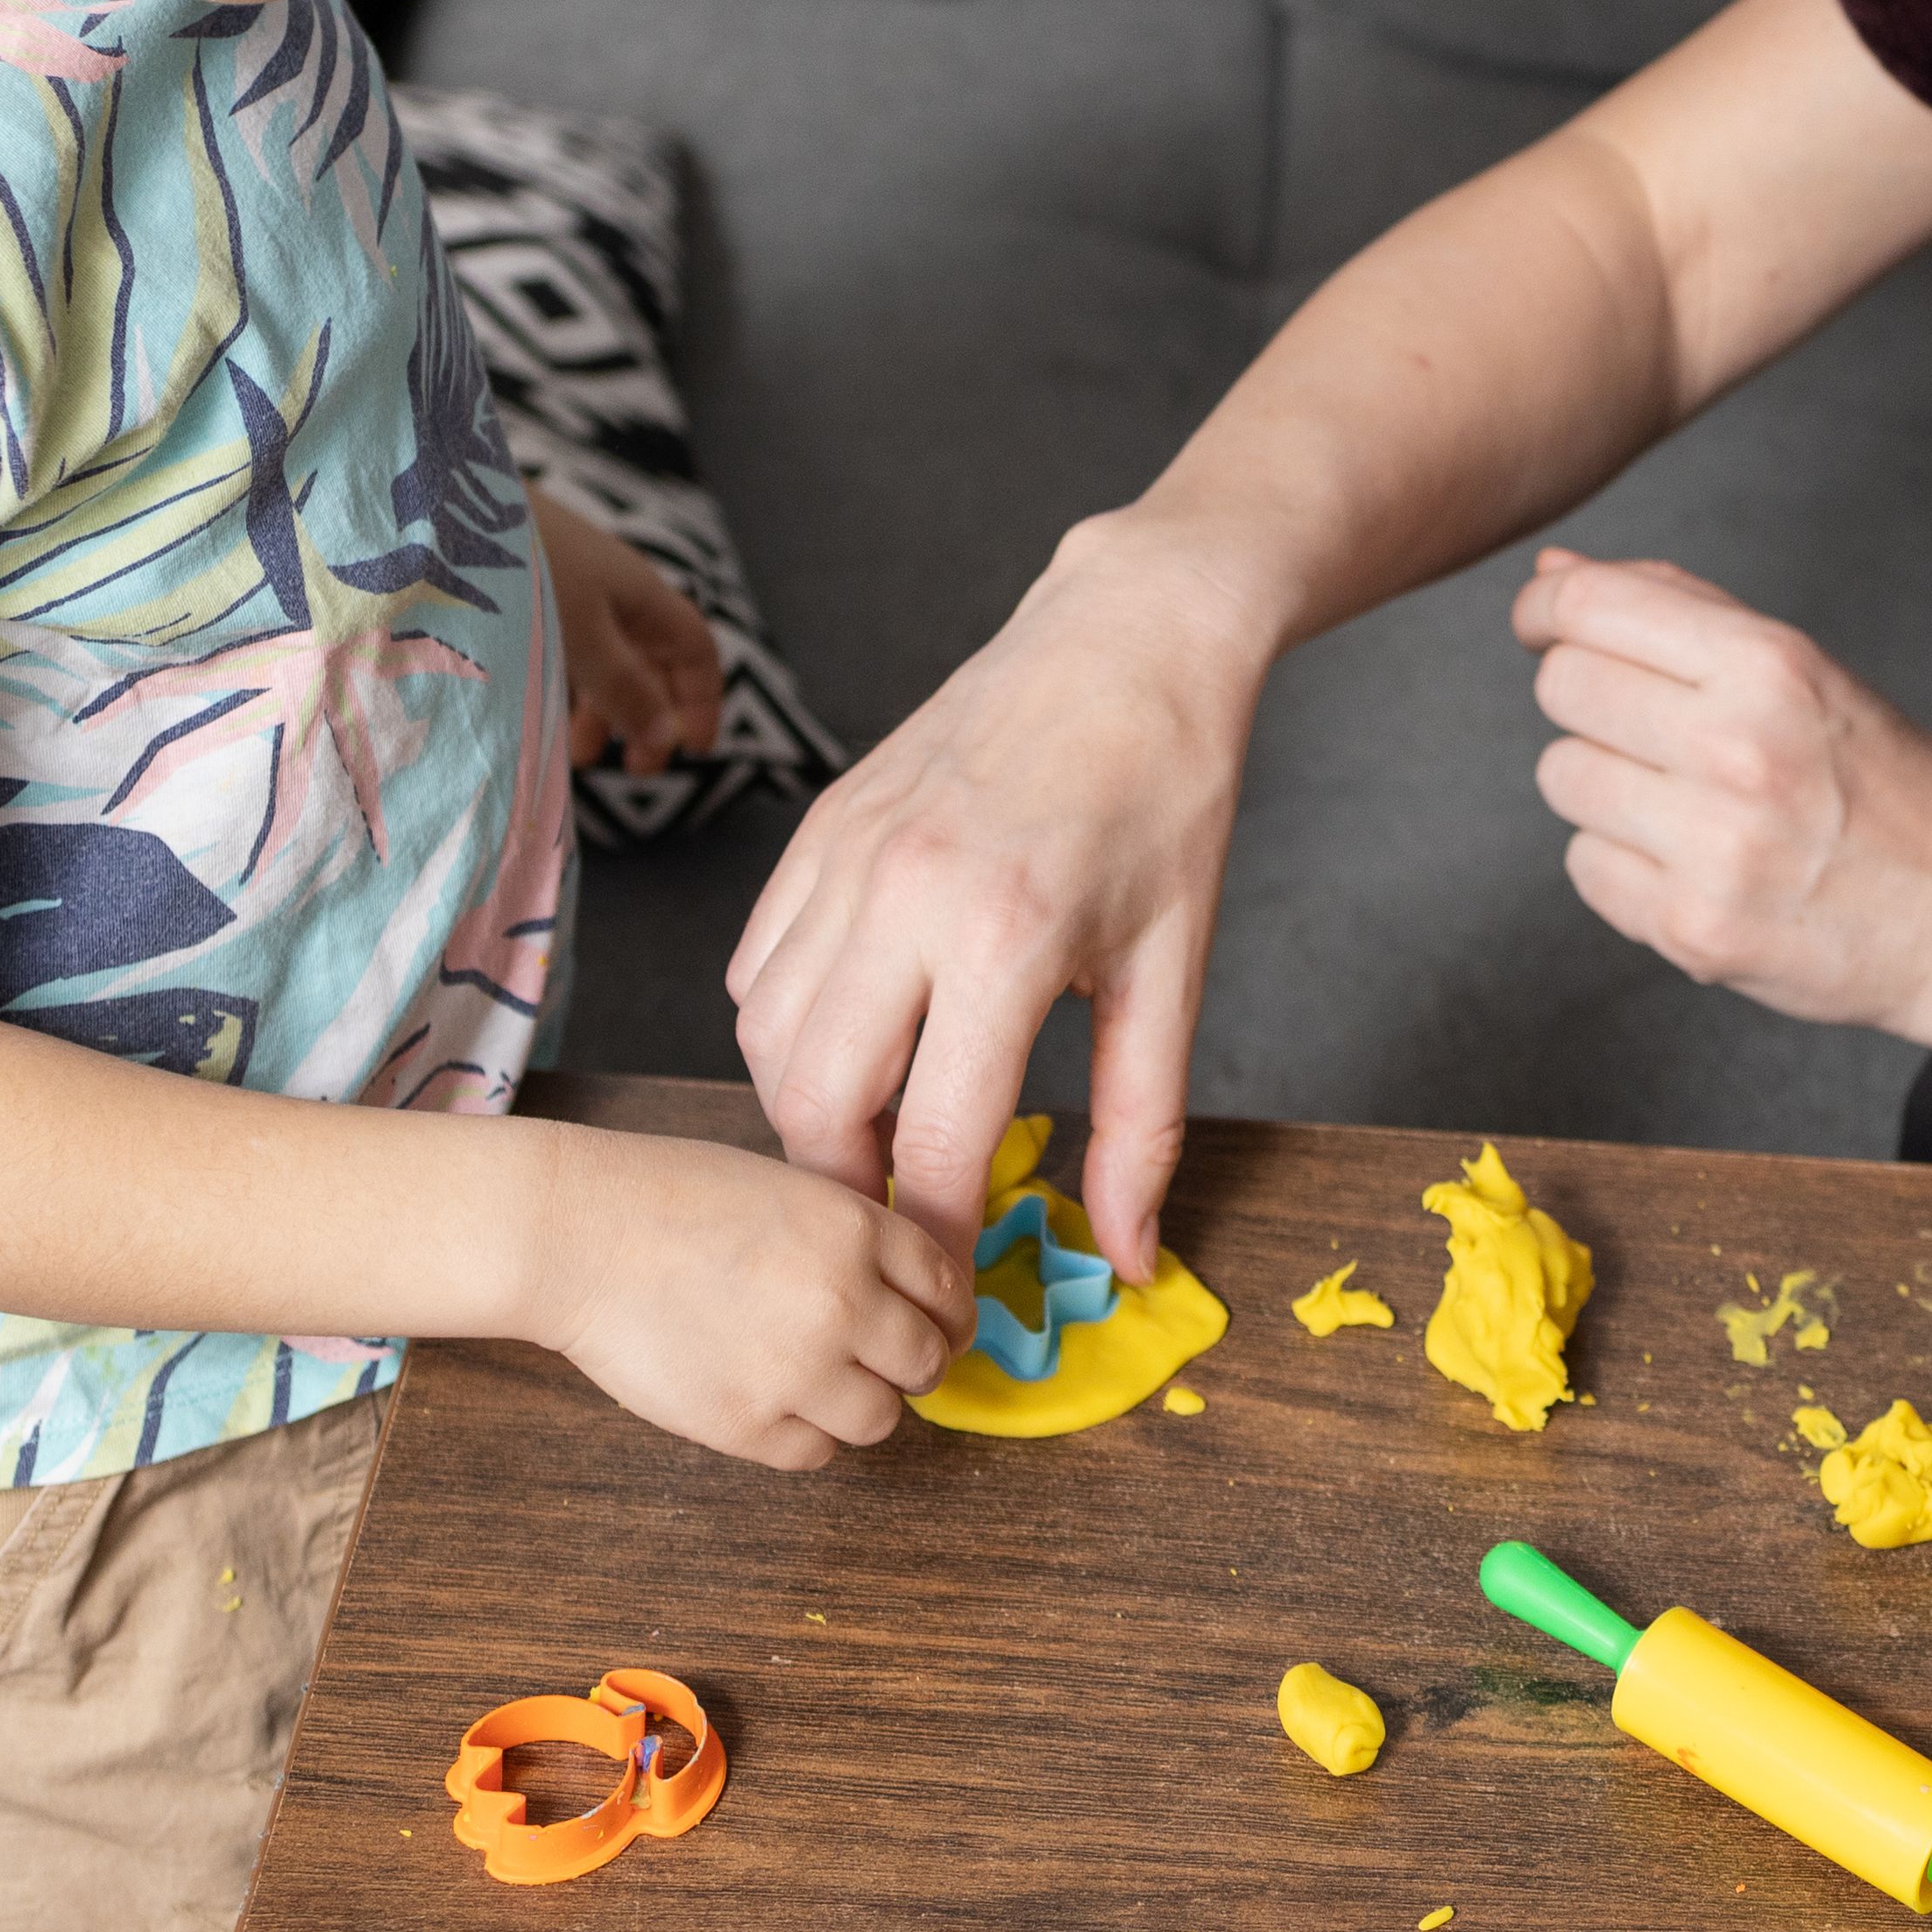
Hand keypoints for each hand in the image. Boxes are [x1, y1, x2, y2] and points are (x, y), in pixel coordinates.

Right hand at [512, 1122, 973, 1470]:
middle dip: (910, 1363)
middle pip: (927, 1361)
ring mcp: (797, 1370)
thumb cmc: (672, 1197)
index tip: (938, 1326)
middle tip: (878, 1360)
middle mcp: (843, 1301)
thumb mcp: (790, 1186)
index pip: (949, 1290)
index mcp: (857, 1228)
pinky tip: (770, 1399)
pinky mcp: (747, 1425)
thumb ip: (854, 1238)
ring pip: (880, 1419)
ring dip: (859, 1404)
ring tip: (815, 1379)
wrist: (580, 1233)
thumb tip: (909, 1294)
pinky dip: (803, 1435)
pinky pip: (814, 1454)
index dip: (949, 1315)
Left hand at [533, 487, 721, 777]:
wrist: (438, 497)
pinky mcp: (522, 593)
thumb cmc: (520, 566)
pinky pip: (558, 650)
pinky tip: (532, 713)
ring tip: (573, 753)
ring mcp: (565, 590)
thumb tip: (669, 739)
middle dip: (649, 715)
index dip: (702, 698)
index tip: (692, 752)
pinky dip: (558, 687)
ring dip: (599, 709)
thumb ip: (624, 690)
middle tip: (632, 769)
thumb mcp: (580, 637)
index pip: (695, 647)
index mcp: (638, 594)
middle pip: (650, 659)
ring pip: (601, 658)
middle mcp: (608, 590)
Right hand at [727, 515, 1264, 1281]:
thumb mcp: (1175, 971)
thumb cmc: (1166, 799)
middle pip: (812, 1102)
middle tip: (897, 1222)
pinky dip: (782, 1028)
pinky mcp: (817, 828)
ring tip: (878, 1136)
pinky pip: (756, 965)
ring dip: (807, 1110)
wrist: (1125, 641)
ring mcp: (845, 855)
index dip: (933, 1239)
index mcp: (1003, 935)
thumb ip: (1142, 1126)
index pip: (930, 1139)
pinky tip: (853, 1042)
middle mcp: (901, 894)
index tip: (950, 1290)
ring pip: (765, 1037)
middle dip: (844, 1189)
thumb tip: (1126, 1255)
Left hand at [1513, 549, 1931, 1038]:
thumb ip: (1679, 611)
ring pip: (1563, 776)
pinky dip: (1622, 862)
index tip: (1541, 625)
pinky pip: (1586, 866)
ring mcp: (1714, 847)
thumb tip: (1552, 578)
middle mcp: (1739, 750)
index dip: (1545, 612)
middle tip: (1646, 726)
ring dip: (1603, 783)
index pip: (1591, 610)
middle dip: (1588, 698)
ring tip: (1681, 801)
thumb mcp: (1803, 668)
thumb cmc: (1883, 782)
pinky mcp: (1695, 930)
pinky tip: (1689, 862)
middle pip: (1563, 688)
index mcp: (1771, 666)